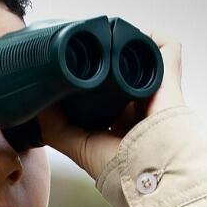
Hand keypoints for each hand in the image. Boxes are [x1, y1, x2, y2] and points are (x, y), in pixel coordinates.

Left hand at [36, 31, 185, 182]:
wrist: (148, 171)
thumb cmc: (119, 167)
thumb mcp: (79, 147)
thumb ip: (56, 128)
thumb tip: (36, 106)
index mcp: (120, 121)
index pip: (104, 91)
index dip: (91, 77)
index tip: (74, 65)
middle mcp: (137, 104)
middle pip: (121, 70)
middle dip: (106, 55)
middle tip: (88, 46)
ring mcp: (155, 91)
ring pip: (139, 56)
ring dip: (123, 43)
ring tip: (104, 36)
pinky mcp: (170, 79)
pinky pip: (166, 48)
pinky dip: (150, 38)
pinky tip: (129, 36)